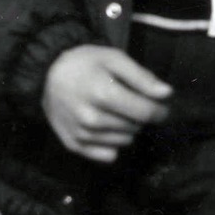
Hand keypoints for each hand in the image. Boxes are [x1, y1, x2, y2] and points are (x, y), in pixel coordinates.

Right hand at [42, 44, 172, 161]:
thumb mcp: (115, 59)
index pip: (146, 113)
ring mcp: (81, 135)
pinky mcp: (74, 146)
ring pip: (125, 141)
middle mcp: (90, 118)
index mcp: (102, 93)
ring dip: (126, 128)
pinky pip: (109, 155)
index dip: (160, 110)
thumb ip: (142, 77)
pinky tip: (104, 126)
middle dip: (139, 116)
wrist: (47, 74)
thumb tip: (167, 94)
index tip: (160, 104)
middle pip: (136, 127)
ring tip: (113, 110)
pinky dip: (112, 143)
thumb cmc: (86, 63)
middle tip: (127, 101)